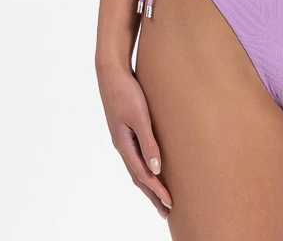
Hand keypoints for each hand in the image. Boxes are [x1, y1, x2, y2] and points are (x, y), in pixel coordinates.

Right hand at [97, 65, 173, 217]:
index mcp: (124, 145)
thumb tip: (157, 169)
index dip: (157, 190)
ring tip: (159, 195)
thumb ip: (148, 142)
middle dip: (152, 194)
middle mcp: (122, 145)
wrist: (111, 72)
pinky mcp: (126, 129)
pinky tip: (151, 167)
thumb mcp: (140, 117)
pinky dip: (144, 167)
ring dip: (148, 183)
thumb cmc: (126, 92)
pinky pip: (136, 155)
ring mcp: (123, 138)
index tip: (170, 203)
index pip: (143, 175)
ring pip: (136, 167)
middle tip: (166, 210)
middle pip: (138, 176)